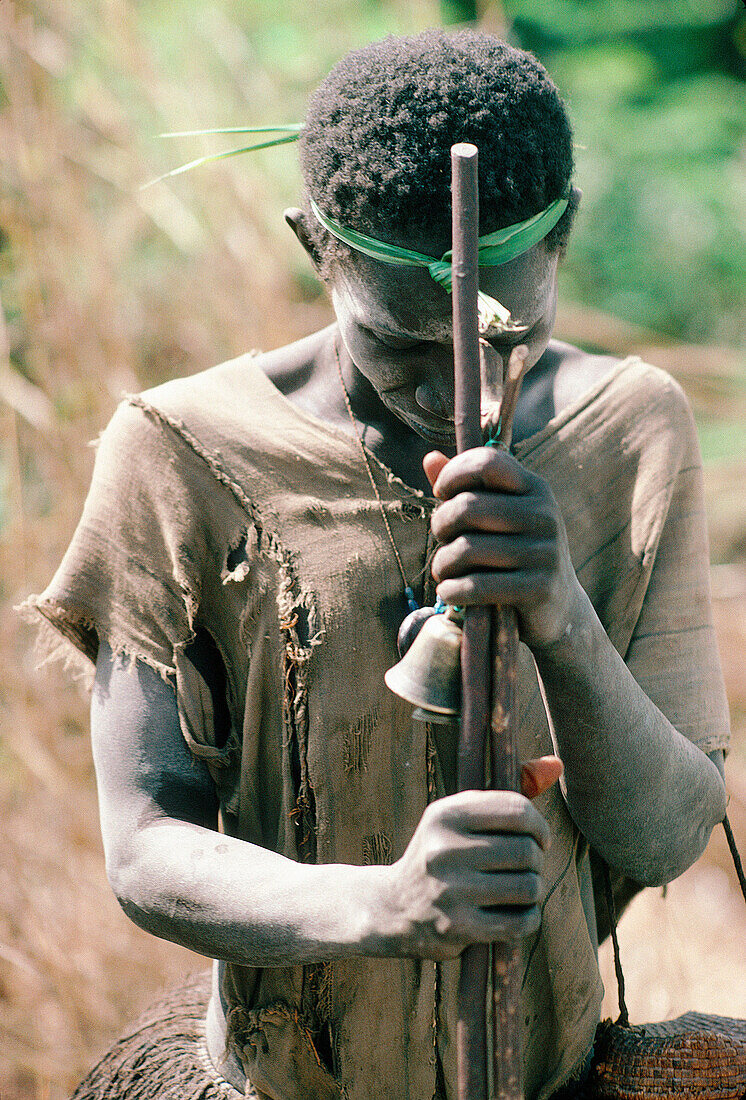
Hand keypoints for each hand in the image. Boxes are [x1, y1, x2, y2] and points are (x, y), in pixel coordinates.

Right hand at [383, 756, 561, 960]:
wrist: (392, 906)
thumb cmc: (441, 854)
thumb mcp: (462, 817)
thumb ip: (510, 795)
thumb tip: (557, 764)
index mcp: (446, 814)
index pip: (517, 810)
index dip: (538, 826)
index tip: (538, 838)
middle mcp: (444, 849)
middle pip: (526, 851)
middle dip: (535, 860)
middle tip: (525, 867)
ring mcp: (450, 890)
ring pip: (528, 886)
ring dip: (532, 889)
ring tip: (518, 889)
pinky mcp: (457, 928)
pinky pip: (521, 922)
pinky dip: (528, 918)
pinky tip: (514, 913)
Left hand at [424, 447, 581, 648]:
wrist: (560, 607)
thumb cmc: (516, 553)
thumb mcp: (499, 515)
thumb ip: (465, 488)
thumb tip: (429, 457)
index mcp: (535, 488)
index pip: (487, 463)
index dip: (454, 473)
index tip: (441, 493)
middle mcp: (544, 515)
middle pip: (468, 507)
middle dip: (441, 523)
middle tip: (440, 539)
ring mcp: (545, 552)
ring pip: (467, 549)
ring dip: (442, 563)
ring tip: (442, 569)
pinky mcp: (539, 589)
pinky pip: (478, 586)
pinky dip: (453, 590)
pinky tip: (448, 592)